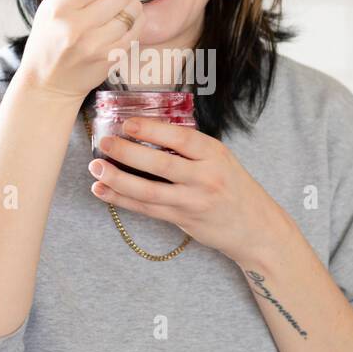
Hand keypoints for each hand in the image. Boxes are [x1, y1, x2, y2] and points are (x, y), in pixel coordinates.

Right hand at [16, 0, 143, 101]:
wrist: (47, 83)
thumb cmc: (49, 38)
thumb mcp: (53, 2)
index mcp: (59, 7)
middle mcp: (76, 27)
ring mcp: (95, 45)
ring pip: (133, 9)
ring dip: (128, 6)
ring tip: (115, 11)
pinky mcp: (110, 59)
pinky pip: (137, 30)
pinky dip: (133, 23)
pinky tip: (119, 25)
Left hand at [87, 117, 290, 269]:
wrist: (256, 228)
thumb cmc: (234, 187)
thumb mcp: (221, 159)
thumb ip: (191, 149)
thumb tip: (149, 130)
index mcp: (214, 154)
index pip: (180, 139)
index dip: (152, 131)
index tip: (128, 123)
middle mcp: (205, 177)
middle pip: (160, 165)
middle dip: (127, 153)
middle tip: (104, 143)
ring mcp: (193, 201)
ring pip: (149, 191)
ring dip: (118, 180)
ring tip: (96, 170)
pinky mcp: (184, 220)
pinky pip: (147, 209)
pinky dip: (123, 200)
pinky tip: (103, 192)